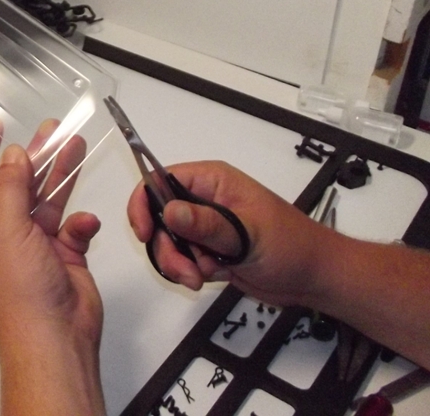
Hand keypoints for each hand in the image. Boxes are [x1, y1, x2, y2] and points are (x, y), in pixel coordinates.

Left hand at [0, 120, 104, 415]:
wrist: (56, 338)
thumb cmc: (20, 299)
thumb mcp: (7, 232)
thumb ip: (10, 189)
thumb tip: (12, 157)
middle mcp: (6, 236)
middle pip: (19, 186)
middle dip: (35, 158)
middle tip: (50, 131)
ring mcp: (36, 245)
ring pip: (49, 200)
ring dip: (61, 175)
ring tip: (74, 145)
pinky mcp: (65, 255)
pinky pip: (74, 227)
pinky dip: (81, 222)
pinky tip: (84, 222)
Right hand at [126, 160, 333, 306]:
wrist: (314, 278)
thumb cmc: (291, 246)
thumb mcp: (247, 234)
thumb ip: (207, 224)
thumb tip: (169, 210)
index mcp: (213, 181)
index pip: (160, 180)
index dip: (144, 203)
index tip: (144, 233)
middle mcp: (204, 199)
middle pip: (159, 216)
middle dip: (165, 245)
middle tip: (185, 270)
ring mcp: (206, 226)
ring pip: (168, 240)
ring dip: (177, 263)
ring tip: (199, 278)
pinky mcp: (209, 249)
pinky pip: (182, 257)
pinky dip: (189, 271)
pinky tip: (210, 278)